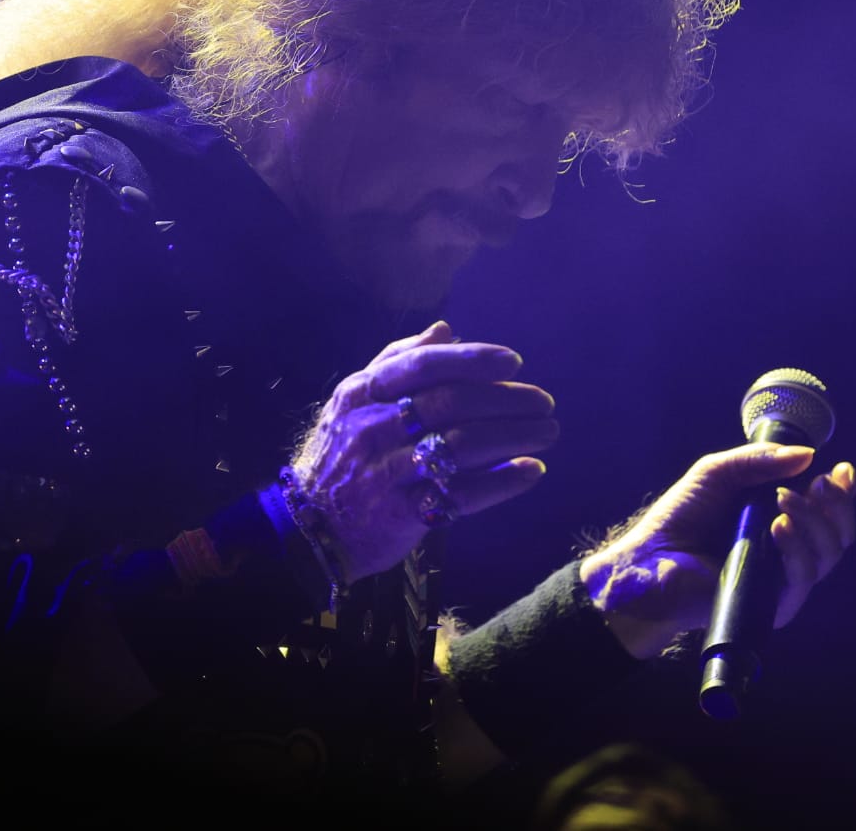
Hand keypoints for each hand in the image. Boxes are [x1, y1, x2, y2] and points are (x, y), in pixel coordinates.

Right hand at [292, 320, 557, 582]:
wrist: (307, 527)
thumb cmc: (342, 453)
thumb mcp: (355, 400)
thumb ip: (399, 360)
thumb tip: (445, 329)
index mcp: (364, 393)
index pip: (422, 365)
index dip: (472, 360)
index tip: (514, 363)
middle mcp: (373, 429)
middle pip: (450, 404)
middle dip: (505, 401)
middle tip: (545, 403)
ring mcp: (387, 473)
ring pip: (461, 447)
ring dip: (514, 438)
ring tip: (548, 433)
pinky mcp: (402, 515)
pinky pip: (461, 495)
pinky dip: (502, 483)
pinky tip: (532, 472)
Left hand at [579, 444, 855, 658]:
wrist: (650, 559)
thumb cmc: (681, 517)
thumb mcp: (719, 473)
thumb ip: (759, 461)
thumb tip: (807, 454)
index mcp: (781, 519)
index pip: (828, 510)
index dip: (844, 492)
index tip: (843, 471)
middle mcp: (789, 550)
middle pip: (839, 533)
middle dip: (837, 505)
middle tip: (818, 484)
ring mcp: (783, 579)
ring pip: (828, 554)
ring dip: (814, 521)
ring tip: (783, 500)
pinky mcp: (772, 604)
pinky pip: (803, 579)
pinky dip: (798, 550)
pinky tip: (780, 527)